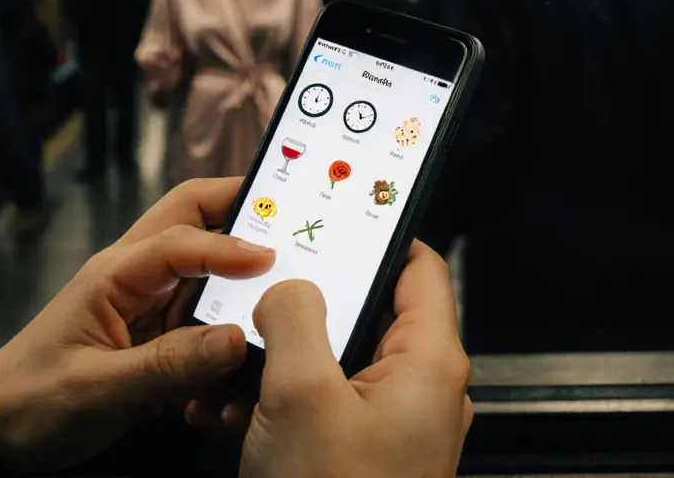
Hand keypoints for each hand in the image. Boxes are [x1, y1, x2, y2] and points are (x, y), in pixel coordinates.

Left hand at [0, 178, 271, 471]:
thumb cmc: (29, 402)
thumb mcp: (96, 390)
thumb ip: (166, 366)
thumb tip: (236, 339)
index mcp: (113, 276)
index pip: (179, 240)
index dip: (228, 245)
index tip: (272, 259)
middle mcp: (135, 278)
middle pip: (193, 217)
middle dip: (241, 209)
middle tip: (294, 218)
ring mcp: (148, 304)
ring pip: (206, 264)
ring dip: (241, 270)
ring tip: (285, 278)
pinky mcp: (158, 336)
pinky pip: (205, 315)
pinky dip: (231, 322)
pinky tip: (249, 346)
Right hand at [240, 241, 472, 477]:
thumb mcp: (302, 397)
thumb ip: (294, 321)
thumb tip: (289, 288)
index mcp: (429, 364)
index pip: (418, 267)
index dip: (375, 237)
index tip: (330, 222)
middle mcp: (421, 391)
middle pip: (370, 313)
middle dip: (311, 302)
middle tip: (266, 289)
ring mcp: (394, 424)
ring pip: (339, 361)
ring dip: (288, 359)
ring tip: (244, 361)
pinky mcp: (365, 452)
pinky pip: (327, 405)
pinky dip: (288, 401)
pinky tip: (245, 411)